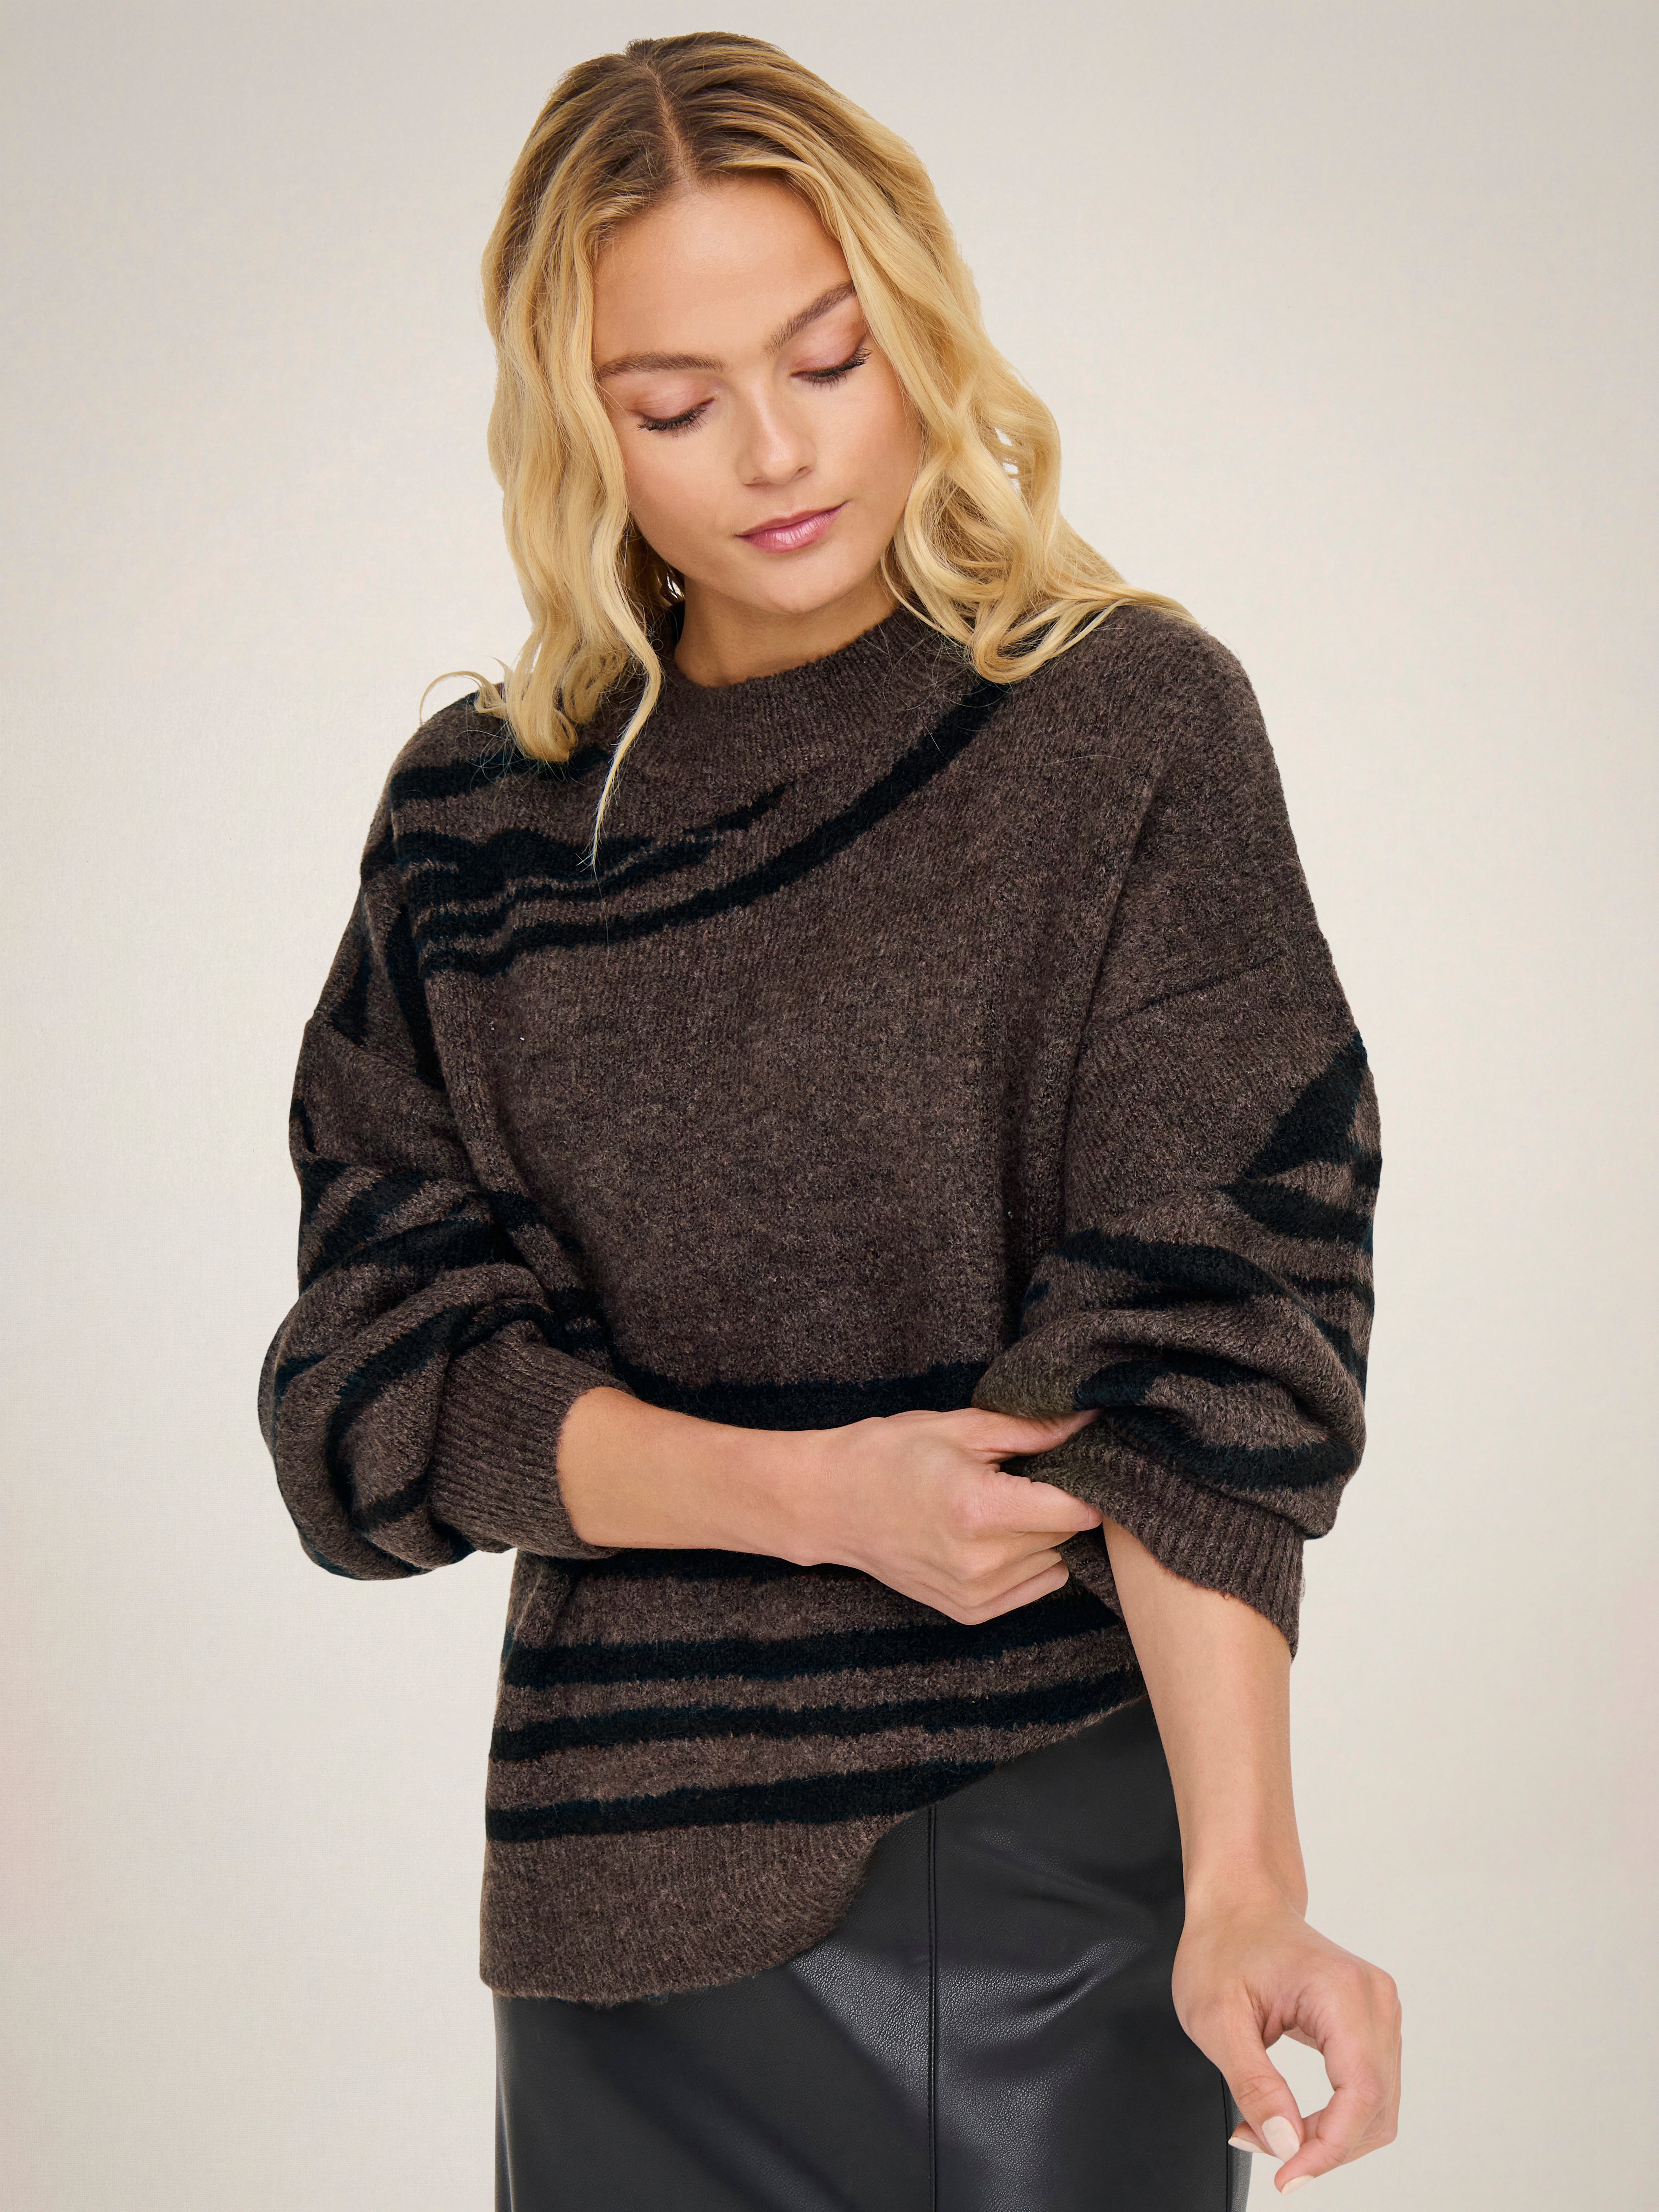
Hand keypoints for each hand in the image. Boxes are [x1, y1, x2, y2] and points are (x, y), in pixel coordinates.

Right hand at [783, 1406, 1103, 1621]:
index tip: (1067, 1464)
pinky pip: (1033, 1585)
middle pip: (1064, 1532)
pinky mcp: (969, 1611)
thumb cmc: (888, 1455)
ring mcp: (975, 1592)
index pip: (1077, 1511)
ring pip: (1052, 1559)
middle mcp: (982, 1561)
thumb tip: (1090, 1420)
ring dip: (1038, 1533)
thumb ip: (1031, 1430)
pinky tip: (989, 1536)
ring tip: (993, 1506)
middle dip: (1052, 1502)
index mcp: (980, 1510)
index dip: (1082, 1483)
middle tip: (1014, 1477)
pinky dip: (1025, 1560)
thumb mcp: (959, 1428)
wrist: (829, 1503)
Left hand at [1173, 1890, 1400, 2192]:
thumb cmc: (1223, 1946)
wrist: (1238, 1903)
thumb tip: (1287, 2144)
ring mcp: (1379, 2009)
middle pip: (1375, 2107)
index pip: (1361, 2095)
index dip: (1328, 2148)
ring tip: (1267, 2129)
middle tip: (1260, 2143)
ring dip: (1328, 2135)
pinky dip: (1334, 2116)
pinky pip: (1368, 2088)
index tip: (1287, 2175)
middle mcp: (1375, 2000)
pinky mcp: (1371, 2022)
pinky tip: (1290, 2116)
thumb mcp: (1216, 2017)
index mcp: (1342, 1992)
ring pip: (1376, 2106)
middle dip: (1323, 2145)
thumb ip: (1253, 2083)